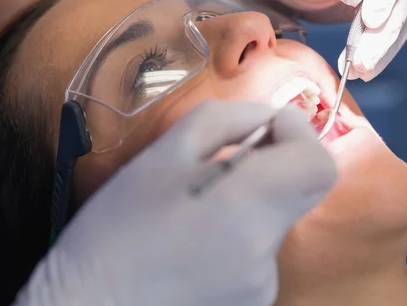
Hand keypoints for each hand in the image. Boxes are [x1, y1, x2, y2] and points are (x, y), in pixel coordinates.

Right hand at [14, 101, 335, 305]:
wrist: (89, 305)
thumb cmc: (117, 225)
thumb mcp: (163, 154)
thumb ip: (226, 120)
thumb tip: (268, 119)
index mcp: (243, 202)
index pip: (317, 165)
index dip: (300, 137)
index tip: (267, 131)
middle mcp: (264, 248)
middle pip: (302, 190)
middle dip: (275, 166)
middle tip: (227, 164)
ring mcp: (263, 283)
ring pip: (276, 220)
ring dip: (250, 205)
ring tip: (195, 217)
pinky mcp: (256, 303)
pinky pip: (261, 253)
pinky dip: (241, 238)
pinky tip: (198, 247)